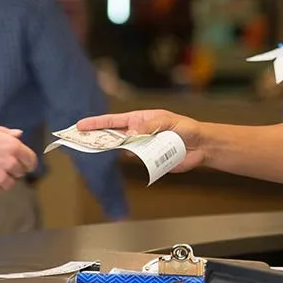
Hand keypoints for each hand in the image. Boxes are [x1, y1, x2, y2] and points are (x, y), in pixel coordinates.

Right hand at [0, 121, 37, 195]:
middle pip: (21, 172)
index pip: (31, 159)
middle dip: (13, 169)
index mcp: (12, 146)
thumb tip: (18, 134)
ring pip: (10, 183)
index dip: (28, 162)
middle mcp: (10, 163)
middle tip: (0, 165)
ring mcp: (1, 177)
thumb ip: (5, 132)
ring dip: (4, 179)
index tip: (25, 164)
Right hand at [75, 109, 205, 171]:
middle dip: (98, 138)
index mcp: (139, 120)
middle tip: (82, 141)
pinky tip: (142, 157)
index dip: (96, 123)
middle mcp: (138, 134)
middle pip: (113, 137)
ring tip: (125, 149)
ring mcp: (143, 148)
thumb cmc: (186, 128)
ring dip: (123, 150)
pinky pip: (139, 162)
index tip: (81, 126)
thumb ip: (150, 126)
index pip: (114, 121)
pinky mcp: (150, 161)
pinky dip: (138, 161)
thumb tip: (131, 132)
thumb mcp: (168, 122)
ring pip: (125, 151)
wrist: (201, 146)